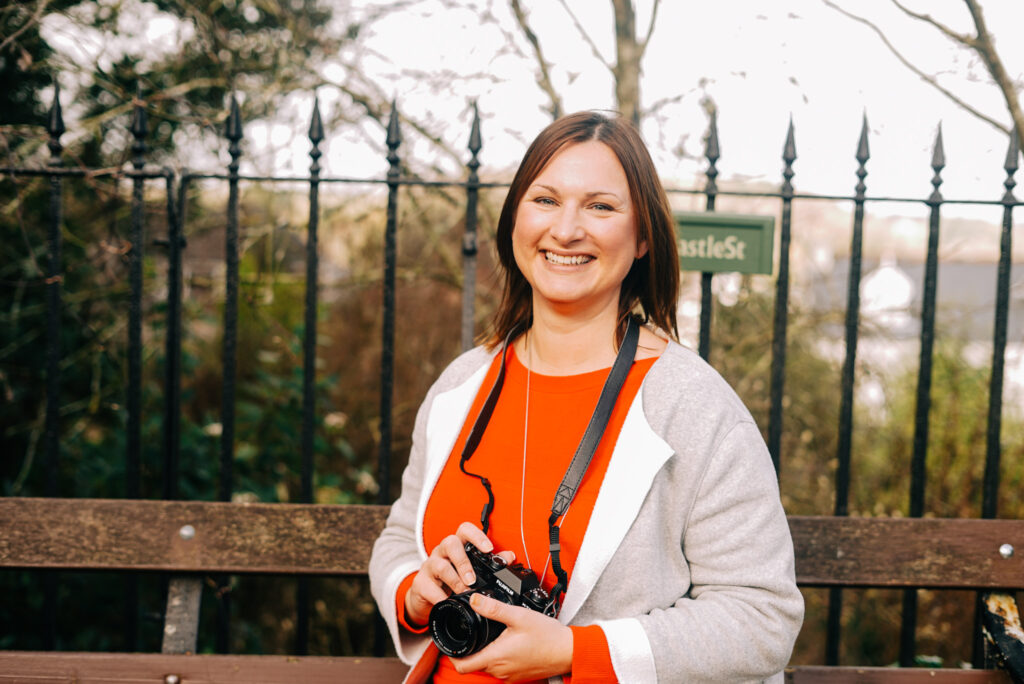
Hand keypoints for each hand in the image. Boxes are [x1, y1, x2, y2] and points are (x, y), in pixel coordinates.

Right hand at [404, 521, 514, 626]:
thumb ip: (490, 563)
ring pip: (439, 564)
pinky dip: (440, 596)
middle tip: (472, 579)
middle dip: (463, 561)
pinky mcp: (421, 582)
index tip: (488, 549)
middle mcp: (441, 552)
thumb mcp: (471, 570)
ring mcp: (429, 565)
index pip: (465, 530)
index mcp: (456, 546)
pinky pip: (429, 587)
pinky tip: (447, 601)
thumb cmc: (451, 579)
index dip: (477, 536)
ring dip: (454, 580)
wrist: (428, 597)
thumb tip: (509, 556)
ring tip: (463, 592)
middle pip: (450, 543)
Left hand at [452, 593, 572, 681]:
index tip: (450, 640)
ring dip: (483, 652)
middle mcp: (499, 670)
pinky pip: (500, 667)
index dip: (452, 654)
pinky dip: (497, 656)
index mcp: (496, 657)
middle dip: (468, 649)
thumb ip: (494, 608)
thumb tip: (474, 600)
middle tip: (470, 630)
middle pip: (472, 664)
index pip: (461, 665)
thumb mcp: (518, 616)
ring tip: (488, 633)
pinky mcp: (518, 676)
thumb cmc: (547, 636)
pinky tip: (505, 642)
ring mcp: (509, 675)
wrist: (569, 651)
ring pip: (486, 665)